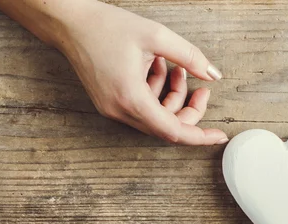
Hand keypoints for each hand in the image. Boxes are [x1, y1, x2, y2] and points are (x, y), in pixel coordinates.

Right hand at [0, 0, 227, 144]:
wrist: (68, 23)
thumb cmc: (106, 26)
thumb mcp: (156, 35)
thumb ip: (190, 57)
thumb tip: (213, 75)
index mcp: (131, 99)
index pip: (173, 131)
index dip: (199, 136)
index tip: (219, 136)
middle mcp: (120, 111)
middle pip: (167, 126)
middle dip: (189, 109)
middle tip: (201, 88)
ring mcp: (112, 109)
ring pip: (156, 117)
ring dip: (172, 97)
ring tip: (176, 68)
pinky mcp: (110, 103)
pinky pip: (143, 108)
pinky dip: (156, 93)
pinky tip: (157, 68)